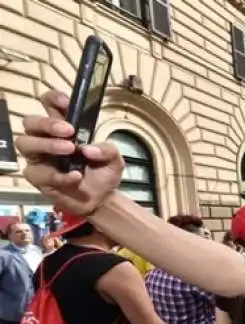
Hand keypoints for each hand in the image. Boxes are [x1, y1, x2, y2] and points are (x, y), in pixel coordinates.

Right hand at [15, 90, 123, 215]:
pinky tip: (76, 176)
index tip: (65, 102)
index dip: (53, 99)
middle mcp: (46, 139)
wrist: (102, 200)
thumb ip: (108, 150)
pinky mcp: (38, 177)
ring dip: (47, 144)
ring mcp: (39, 158)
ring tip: (70, 150)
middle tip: (69, 131)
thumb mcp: (114, 160)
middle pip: (30, 122)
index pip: (49, 105)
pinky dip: (58, 175)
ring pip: (25, 143)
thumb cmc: (103, 173)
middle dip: (47, 123)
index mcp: (63, 127)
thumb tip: (89, 149)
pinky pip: (37, 173)